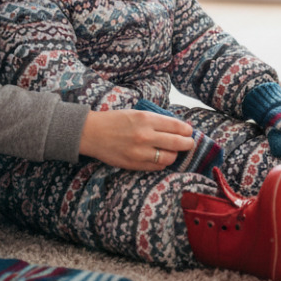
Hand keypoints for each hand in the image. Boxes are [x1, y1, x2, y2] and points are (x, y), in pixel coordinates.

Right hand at [78, 109, 194, 170]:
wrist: (92, 133)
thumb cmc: (115, 120)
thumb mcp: (137, 113)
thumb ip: (156, 120)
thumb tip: (178, 127)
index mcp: (146, 119)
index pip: (176, 126)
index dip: (187, 130)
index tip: (189, 131)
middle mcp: (145, 136)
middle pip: (177, 143)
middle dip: (187, 143)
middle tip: (189, 143)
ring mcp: (140, 152)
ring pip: (169, 158)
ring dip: (174, 154)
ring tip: (173, 151)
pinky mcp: (134, 164)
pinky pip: (157, 167)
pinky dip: (162, 163)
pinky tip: (160, 157)